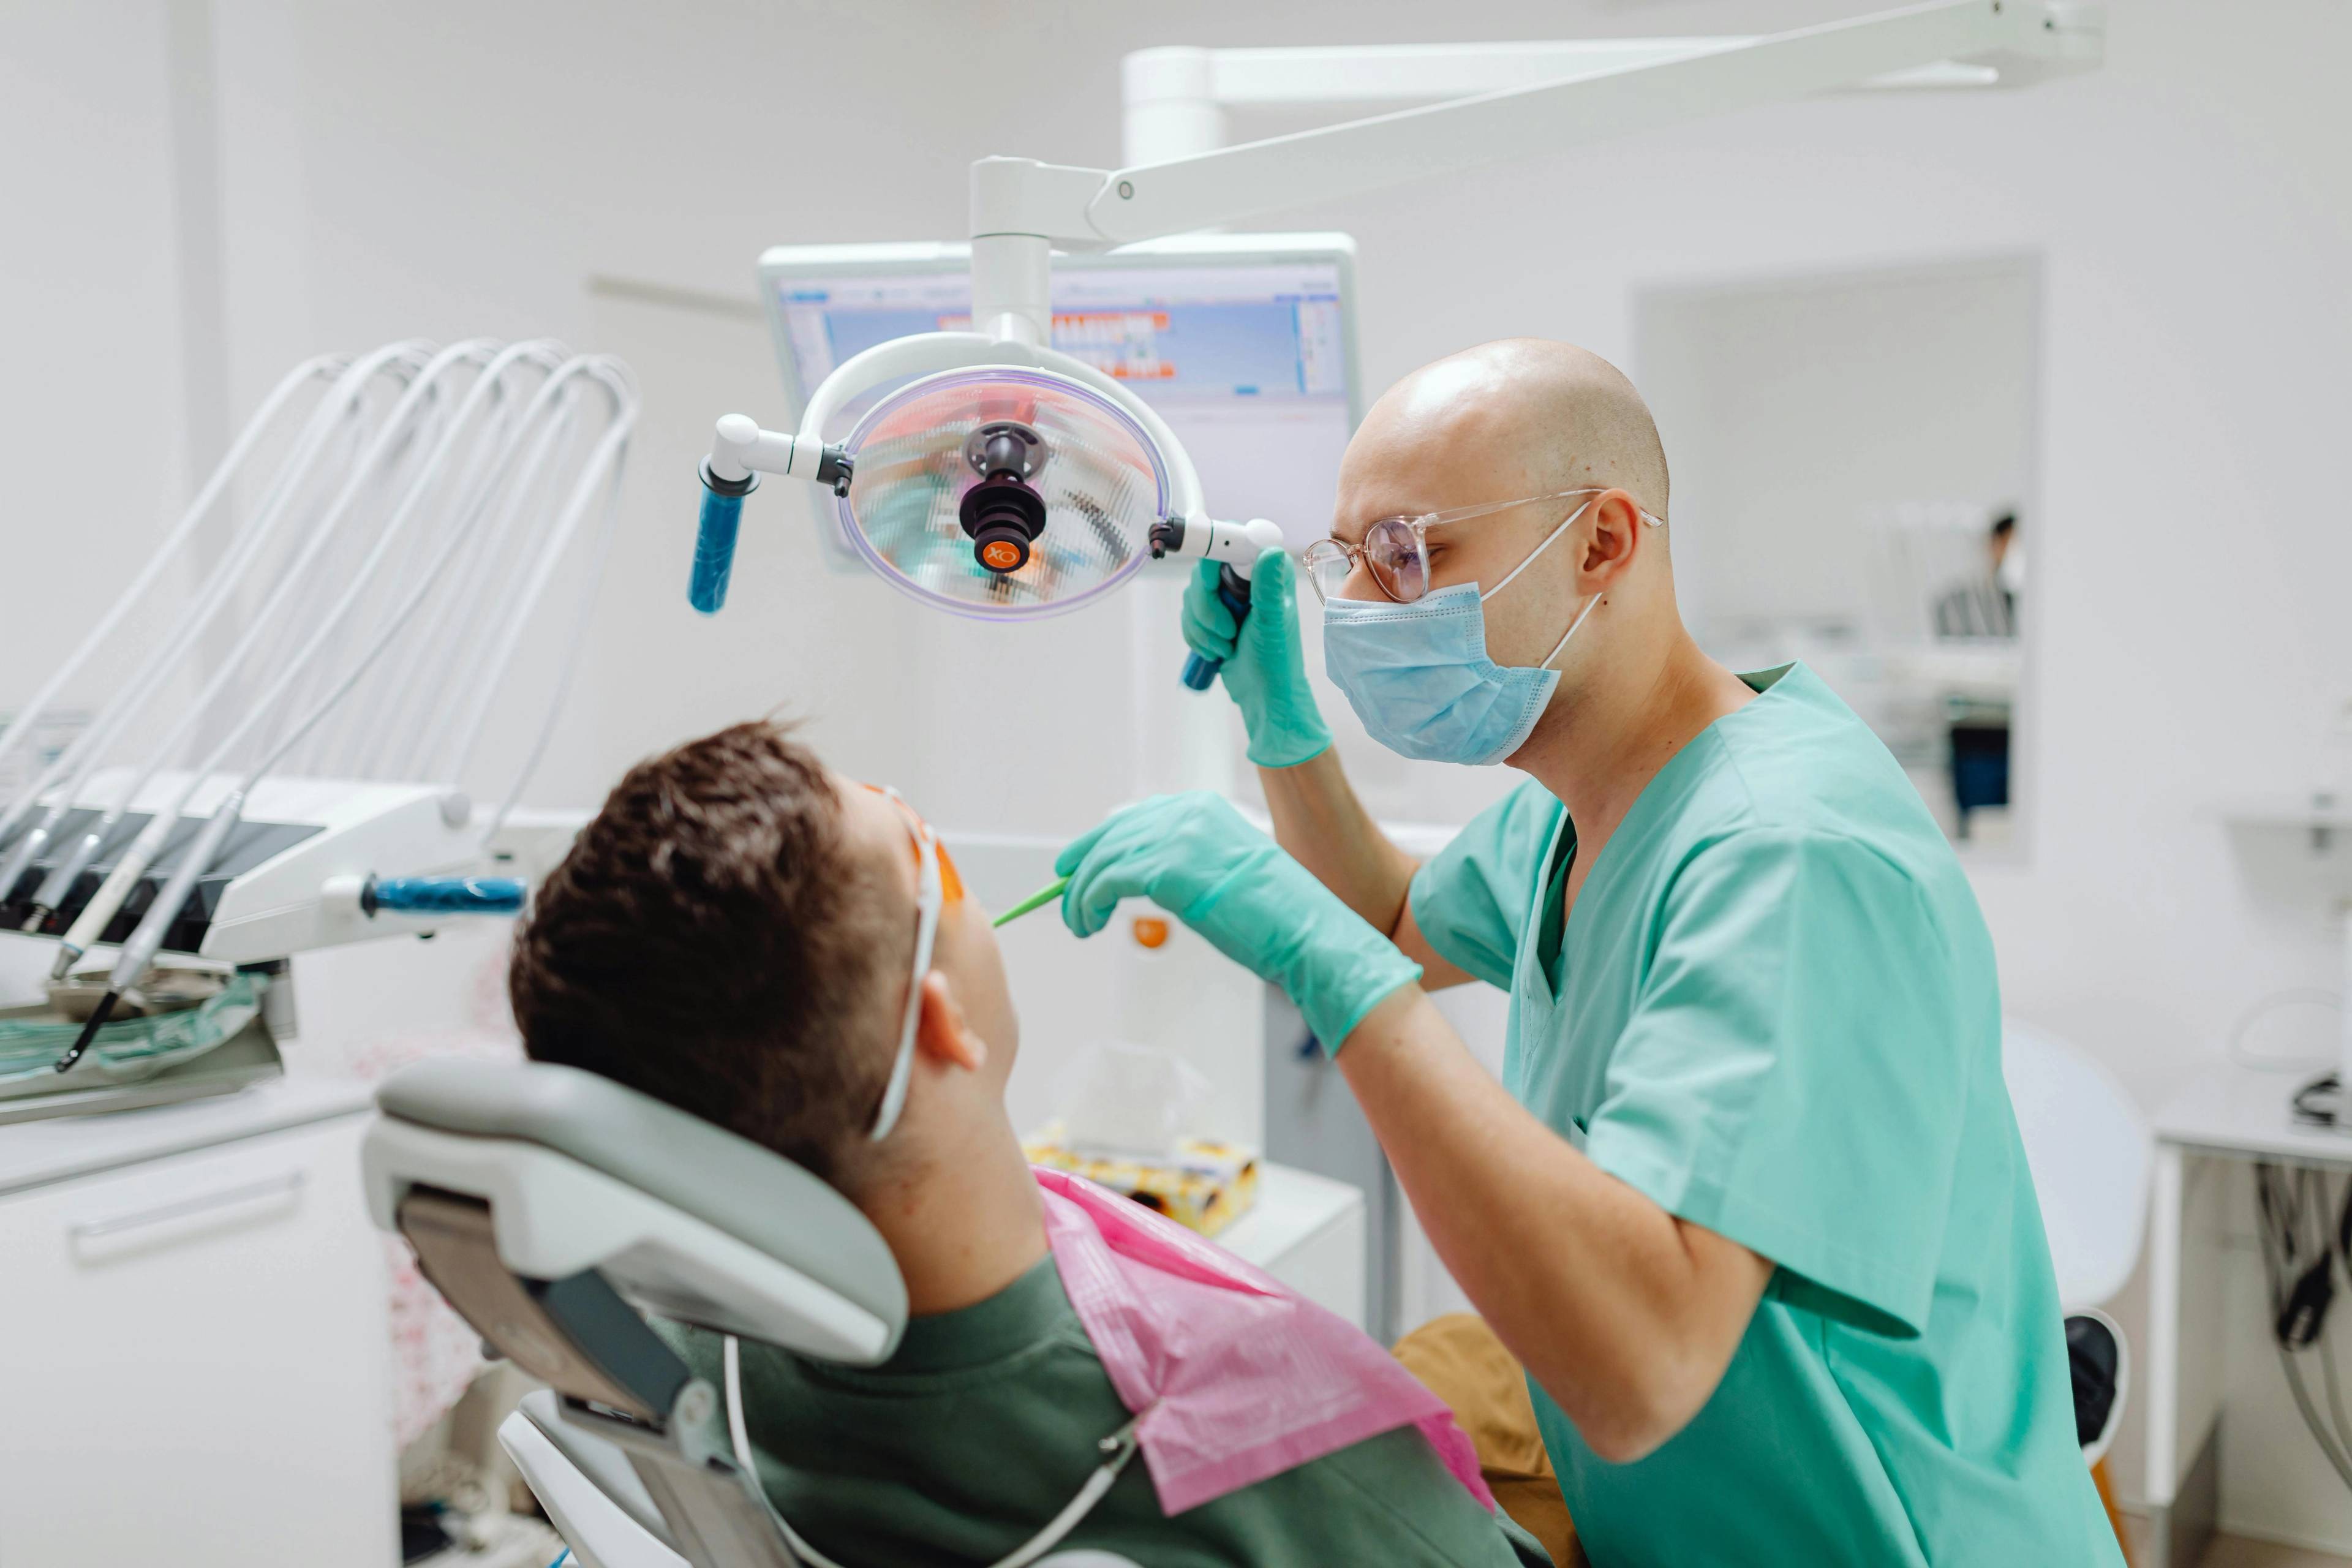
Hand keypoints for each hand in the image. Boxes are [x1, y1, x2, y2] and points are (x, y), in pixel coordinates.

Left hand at [1057, 793, 1419, 1052]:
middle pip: (1112, 834)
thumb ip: (1183, 864)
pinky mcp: (1167, 869)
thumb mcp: (1222, 873)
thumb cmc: (1274, 916)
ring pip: (1103, 860)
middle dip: (1080, 867)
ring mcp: (1177, 837)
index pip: (1134, 817)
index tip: (1076, 865)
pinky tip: (1089, 923)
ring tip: (1078, 923)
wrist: (1306, 931)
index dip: (1098, 842)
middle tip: (1064, 897)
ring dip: (1080, 895)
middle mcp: (1187, 813)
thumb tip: (1140, 877)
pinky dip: (1088, 903)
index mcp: (1203, 808)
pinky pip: (1106, 881)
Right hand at [1183, 552, 1331, 769]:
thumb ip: (1269, 587)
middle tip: (1228, 631)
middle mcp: (1245, 579)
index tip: (1213, 582)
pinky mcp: (1211, 616)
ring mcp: (1227, 597)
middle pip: (1203, 572)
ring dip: (1202, 627)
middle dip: (1207, 608)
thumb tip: (1270, 551)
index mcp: (1266, 573)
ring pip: (1191, 596)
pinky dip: (1195, 636)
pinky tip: (1216, 651)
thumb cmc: (1276, 661)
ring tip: (1226, 647)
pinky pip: (1186, 615)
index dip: (1214, 557)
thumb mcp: (1272, 623)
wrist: (1264, 695)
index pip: (1232, 543)